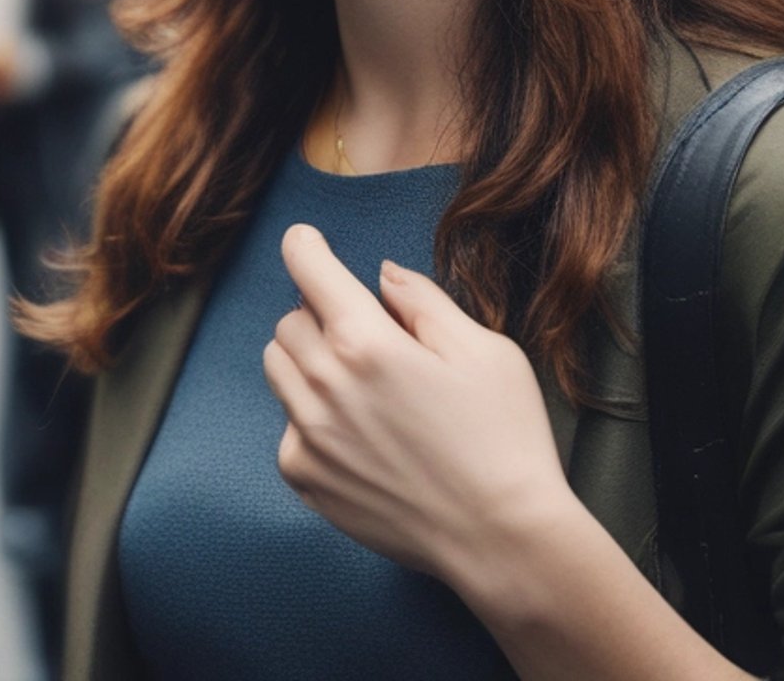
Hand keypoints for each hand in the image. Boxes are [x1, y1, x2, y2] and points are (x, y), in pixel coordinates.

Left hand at [262, 223, 573, 598]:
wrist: (503, 541)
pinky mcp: (305, 477)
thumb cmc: (505, 440)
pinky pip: (287, 426)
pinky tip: (358, 436)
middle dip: (319, 314)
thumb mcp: (484, 350)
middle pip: (290, 319)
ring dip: (307, 361)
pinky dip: (310, 419)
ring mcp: (309, 435)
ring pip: (278, 367)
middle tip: (363, 336)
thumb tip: (382, 275)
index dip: (305, 246)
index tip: (307, 243)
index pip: (307, 267)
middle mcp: (325, 383)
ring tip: (358, 385)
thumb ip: (423, 301)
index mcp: (366, 341)